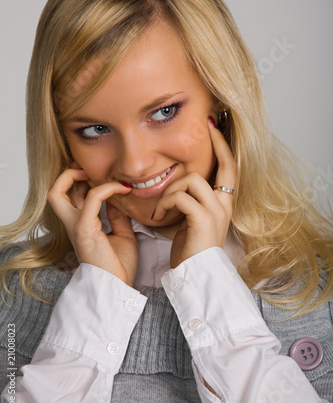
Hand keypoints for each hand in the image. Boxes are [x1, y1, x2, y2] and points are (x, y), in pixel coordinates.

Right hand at [47, 168, 137, 285]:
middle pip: (55, 191)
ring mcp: (75, 226)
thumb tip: (118, 199)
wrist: (118, 287)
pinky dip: (106, 188)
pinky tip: (121, 188)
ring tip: (100, 173)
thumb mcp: (121, 235)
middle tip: (92, 170)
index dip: (81, 180)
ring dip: (77, 175)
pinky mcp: (84, 229)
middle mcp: (73, 223)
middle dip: (69, 174)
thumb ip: (117, 217)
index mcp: (81, 225)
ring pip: (57, 192)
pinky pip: (92, 198)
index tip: (104, 176)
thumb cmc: (119, 266)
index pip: (70, 196)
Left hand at [153, 118, 235, 267]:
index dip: (224, 147)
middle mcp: (225, 205)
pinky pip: (181, 196)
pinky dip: (166, 203)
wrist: (196, 275)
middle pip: (223, 165)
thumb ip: (189, 201)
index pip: (230, 169)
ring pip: (192, 180)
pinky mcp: (203, 219)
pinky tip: (159, 215)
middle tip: (206, 128)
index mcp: (223, 204)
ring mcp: (216, 211)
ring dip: (170, 190)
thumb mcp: (192, 220)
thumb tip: (174, 185)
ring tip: (161, 208)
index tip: (214, 127)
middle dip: (217, 144)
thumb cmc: (191, 250)